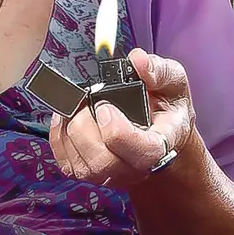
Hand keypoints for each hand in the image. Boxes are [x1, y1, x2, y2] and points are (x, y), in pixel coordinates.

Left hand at [48, 49, 197, 188]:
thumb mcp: (174, 83)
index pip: (143, 153)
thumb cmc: (166, 109)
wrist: (159, 134)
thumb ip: (159, 71)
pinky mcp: (88, 172)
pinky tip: (69, 117)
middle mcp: (135, 168)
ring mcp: (110, 174)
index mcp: (161, 145)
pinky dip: (59, 136)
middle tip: (92, 103)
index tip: (105, 107)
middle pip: (103, 162)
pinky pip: (65, 162)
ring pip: (81, 165)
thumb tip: (136, 60)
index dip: (118, 132)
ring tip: (81, 107)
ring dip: (72, 130)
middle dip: (87, 126)